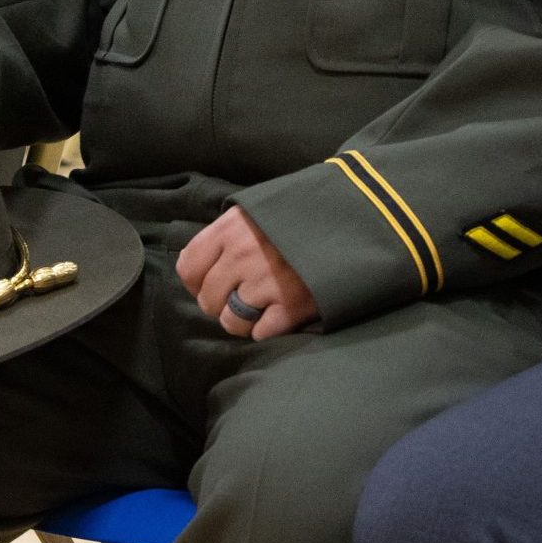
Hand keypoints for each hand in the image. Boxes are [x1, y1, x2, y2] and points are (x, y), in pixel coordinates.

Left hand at [176, 206, 318, 339]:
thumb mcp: (259, 209)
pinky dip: (267, 328)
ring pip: (231, 322)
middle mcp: (243, 255)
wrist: (354, 217)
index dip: (197, 281)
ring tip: (260, 307)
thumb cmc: (304, 212)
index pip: (188, 267)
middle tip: (241, 296)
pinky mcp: (291, 306)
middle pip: (208, 299)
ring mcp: (266, 283)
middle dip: (221, 303)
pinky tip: (280, 312)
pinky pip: (260, 333)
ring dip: (243, 320)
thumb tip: (208, 265)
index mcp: (231, 228)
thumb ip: (231, 234)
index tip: (211, 282)